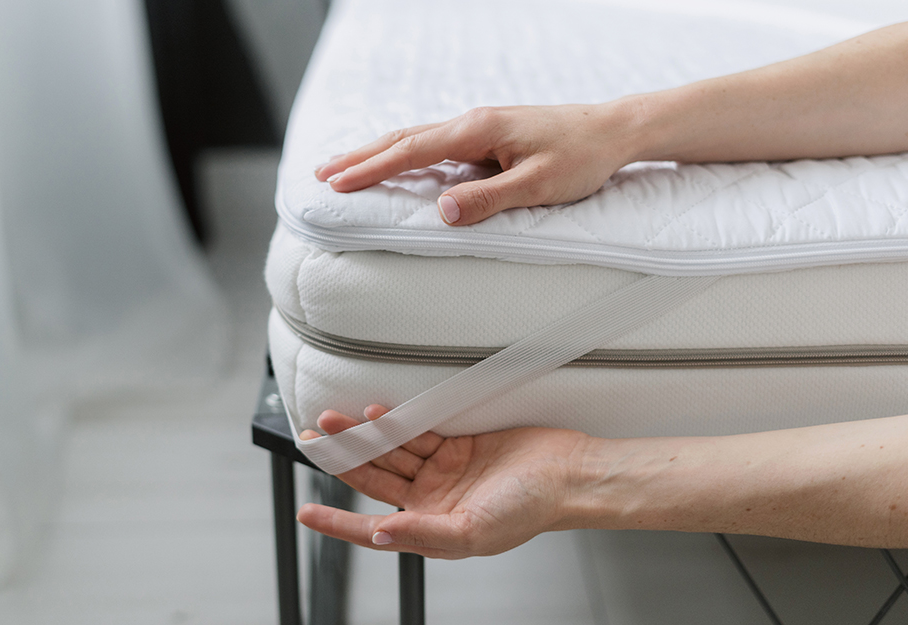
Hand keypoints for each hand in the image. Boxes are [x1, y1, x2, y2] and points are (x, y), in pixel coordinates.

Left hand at [297, 404, 594, 558]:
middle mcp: (432, 500)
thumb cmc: (532, 509)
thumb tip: (381, 533)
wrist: (568, 472)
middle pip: (375, 480)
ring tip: (337, 420)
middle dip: (343, 461)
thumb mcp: (474, 533)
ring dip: (364, 437)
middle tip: (315, 441)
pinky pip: (416, 432)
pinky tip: (379, 412)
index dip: (337, 522)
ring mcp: (443, 470)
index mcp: (432, 529)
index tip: (306, 512)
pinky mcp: (456, 444)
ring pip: (390, 452)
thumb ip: (424, 533)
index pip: (372, 528)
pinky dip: (396, 423)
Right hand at [313, 104, 638, 225]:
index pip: (411, 151)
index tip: (337, 182)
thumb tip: (442, 211)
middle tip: (321, 173)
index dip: (371, 169)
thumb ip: (489, 199)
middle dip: (359, 156)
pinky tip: (398, 163)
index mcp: (477, 131)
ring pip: (416, 138)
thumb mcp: (538, 185)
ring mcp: (479, 128)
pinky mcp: (488, 136)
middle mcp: (472, 123)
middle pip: (403, 138)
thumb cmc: (580, 158)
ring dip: (378, 152)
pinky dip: (405, 153)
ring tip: (346, 166)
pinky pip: (435, 144)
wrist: (613, 131)